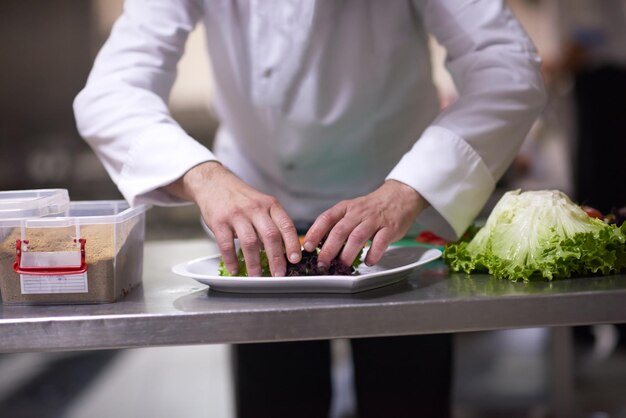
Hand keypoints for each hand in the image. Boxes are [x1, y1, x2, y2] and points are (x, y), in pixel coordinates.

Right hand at [163, 161, 300, 275]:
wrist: (214, 183)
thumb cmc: (241, 199)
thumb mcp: (262, 204)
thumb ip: (272, 223)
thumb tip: (284, 251)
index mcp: (270, 205)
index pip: (286, 225)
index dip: (292, 244)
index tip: (295, 259)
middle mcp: (255, 208)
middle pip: (270, 235)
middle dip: (276, 258)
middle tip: (279, 275)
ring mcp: (237, 214)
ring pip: (250, 242)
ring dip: (254, 263)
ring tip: (257, 277)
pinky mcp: (219, 221)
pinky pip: (226, 244)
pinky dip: (231, 259)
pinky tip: (235, 269)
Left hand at [303, 180, 427, 267]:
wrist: (399, 197)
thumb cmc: (372, 208)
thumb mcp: (351, 211)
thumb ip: (337, 225)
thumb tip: (319, 246)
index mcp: (346, 208)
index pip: (326, 218)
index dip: (315, 233)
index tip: (307, 246)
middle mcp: (358, 213)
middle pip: (340, 230)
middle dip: (329, 249)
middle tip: (322, 263)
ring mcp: (374, 220)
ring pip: (357, 236)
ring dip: (348, 253)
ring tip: (343, 266)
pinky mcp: (390, 228)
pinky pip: (380, 242)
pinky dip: (373, 253)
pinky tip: (368, 261)